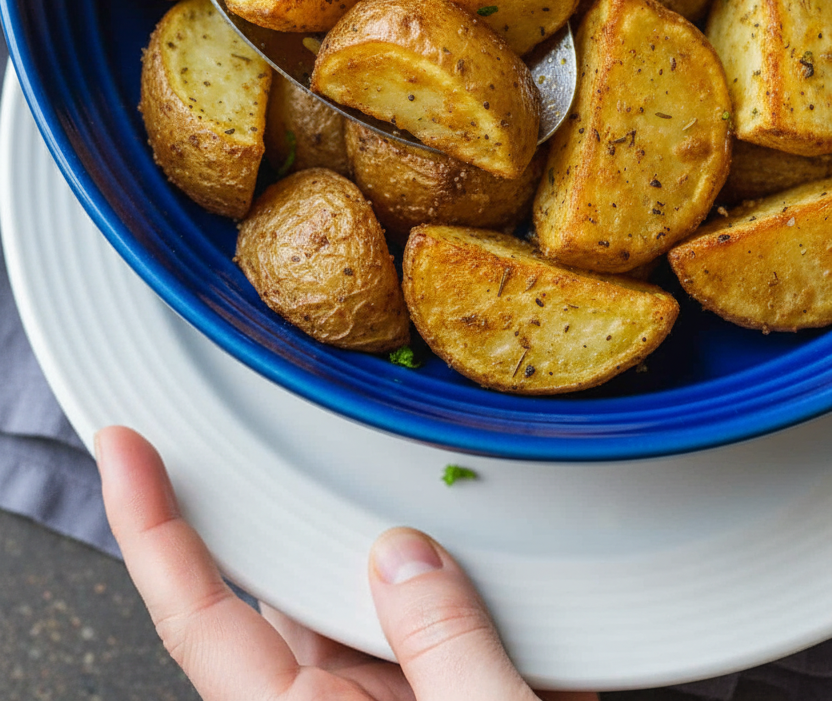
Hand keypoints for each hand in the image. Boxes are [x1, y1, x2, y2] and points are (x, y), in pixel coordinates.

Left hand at [97, 426, 597, 700]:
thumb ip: (444, 646)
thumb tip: (405, 552)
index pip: (199, 613)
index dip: (151, 525)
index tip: (124, 448)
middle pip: (295, 593)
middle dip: (333, 534)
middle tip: (387, 485)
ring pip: (370, 607)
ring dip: (424, 577)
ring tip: (486, 565)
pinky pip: (436, 638)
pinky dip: (478, 615)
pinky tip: (527, 618)